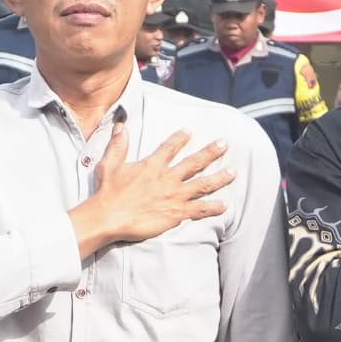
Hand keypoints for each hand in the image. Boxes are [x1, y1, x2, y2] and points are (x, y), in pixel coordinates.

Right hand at [75, 117, 234, 256]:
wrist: (108, 217)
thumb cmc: (107, 192)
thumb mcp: (109, 164)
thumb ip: (118, 144)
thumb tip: (120, 124)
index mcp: (152, 165)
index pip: (170, 147)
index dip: (180, 138)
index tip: (189, 131)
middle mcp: (167, 178)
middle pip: (194, 162)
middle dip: (211, 152)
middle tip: (225, 144)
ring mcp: (174, 196)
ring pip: (202, 184)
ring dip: (219, 178)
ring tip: (233, 172)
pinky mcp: (176, 214)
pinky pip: (199, 210)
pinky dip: (213, 208)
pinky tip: (225, 205)